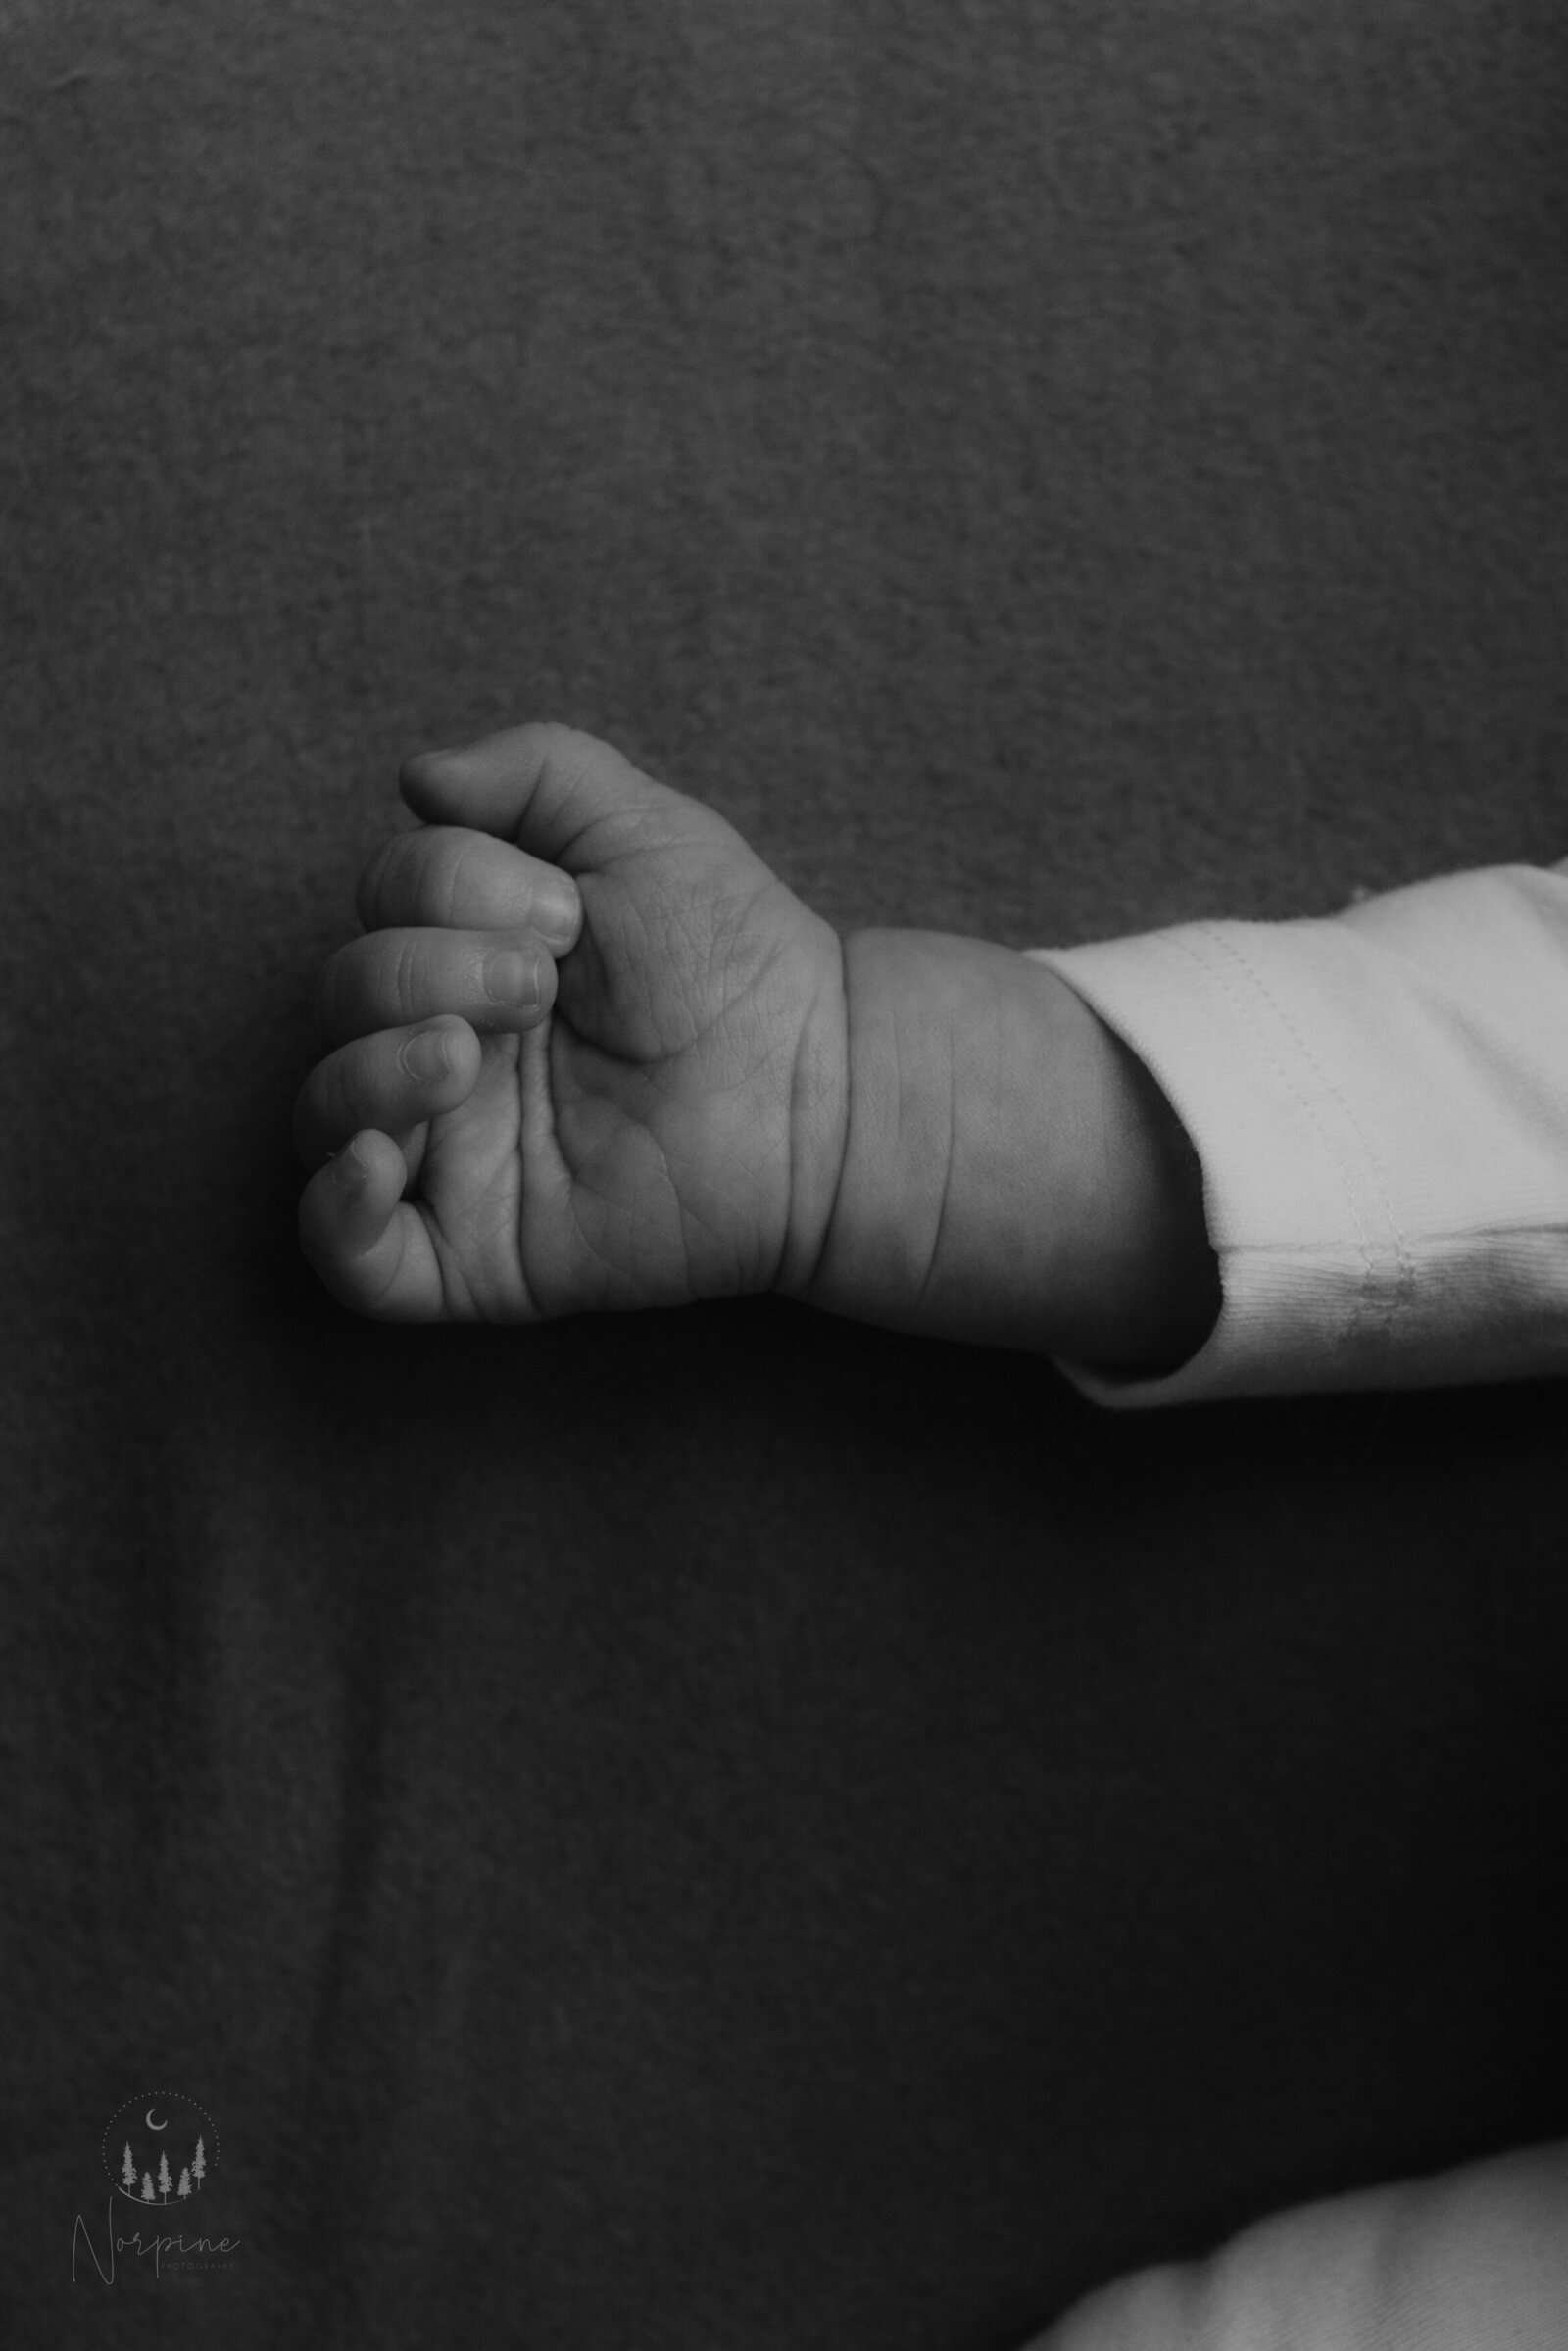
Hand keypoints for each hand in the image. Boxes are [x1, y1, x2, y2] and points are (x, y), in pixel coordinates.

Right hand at [295, 723, 849, 1320]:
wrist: (817, 1086)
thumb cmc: (735, 957)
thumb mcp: (642, 827)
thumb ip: (534, 772)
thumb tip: (416, 778)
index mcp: (469, 949)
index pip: (383, 898)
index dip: (450, 886)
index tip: (567, 915)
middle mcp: (446, 1046)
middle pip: (342, 995)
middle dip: (425, 970)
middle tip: (543, 988)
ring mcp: (454, 1153)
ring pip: (322, 1114)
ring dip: (371, 1070)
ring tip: (467, 1059)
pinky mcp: (476, 1253)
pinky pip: (352, 1256)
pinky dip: (334, 1212)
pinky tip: (375, 1164)